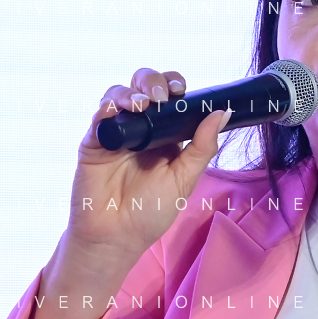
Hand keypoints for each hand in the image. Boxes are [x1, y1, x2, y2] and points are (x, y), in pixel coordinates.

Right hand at [67, 68, 227, 264]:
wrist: (118, 237)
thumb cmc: (151, 212)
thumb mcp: (184, 180)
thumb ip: (202, 147)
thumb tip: (222, 113)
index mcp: (166, 134)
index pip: (171, 97)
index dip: (175, 86)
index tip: (182, 90)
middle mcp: (141, 127)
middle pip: (144, 86)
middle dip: (153, 81)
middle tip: (161, 98)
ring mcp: (116, 132)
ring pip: (119, 95)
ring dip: (130, 93)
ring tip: (141, 105)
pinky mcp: (94, 141)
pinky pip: (99, 117)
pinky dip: (106, 108)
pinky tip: (115, 111)